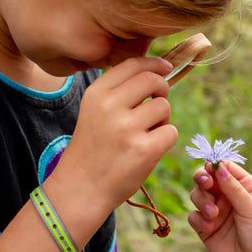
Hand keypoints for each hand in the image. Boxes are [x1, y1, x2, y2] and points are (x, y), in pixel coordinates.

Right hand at [51, 57, 177, 215]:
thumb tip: (157, 73)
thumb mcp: (95, 111)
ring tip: (147, 132)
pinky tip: (149, 148)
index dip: (154, 64)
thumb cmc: (93, 147)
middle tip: (158, 102)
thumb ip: (119, 91)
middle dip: (162, 89)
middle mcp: (110, 106)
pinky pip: (171, 132)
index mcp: (96, 93)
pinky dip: (165, 138)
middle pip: (153, 80)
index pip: (133, 64)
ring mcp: (127, 128)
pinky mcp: (144, 150)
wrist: (81, 188)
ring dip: (162, 119)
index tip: (165, 68)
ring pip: (164, 107)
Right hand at [189, 161, 251, 251]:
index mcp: (244, 186)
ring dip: (202, 201)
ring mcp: (215, 210)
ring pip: (196, 194)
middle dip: (202, 178)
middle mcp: (228, 196)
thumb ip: (233, 188)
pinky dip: (198, 218)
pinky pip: (193, 215)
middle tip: (206, 185)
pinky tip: (210, 227)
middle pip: (206, 177)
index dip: (215, 165)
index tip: (210, 169)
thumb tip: (218, 165)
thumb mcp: (251, 209)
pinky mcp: (205, 227)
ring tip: (214, 215)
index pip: (224, 167)